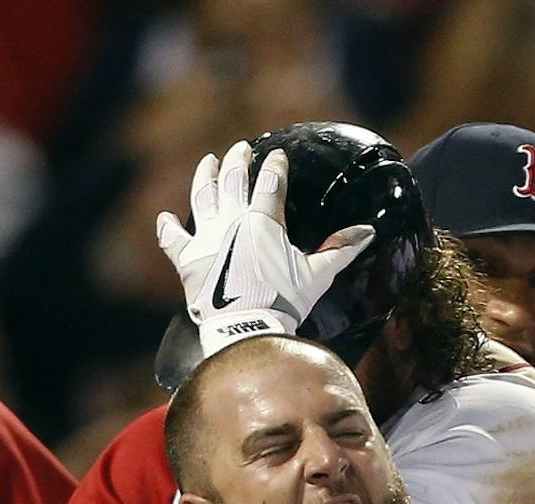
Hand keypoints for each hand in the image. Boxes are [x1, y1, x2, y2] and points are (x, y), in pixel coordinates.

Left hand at [157, 142, 373, 358]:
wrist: (246, 326)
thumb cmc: (285, 300)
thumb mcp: (318, 274)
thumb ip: (340, 250)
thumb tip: (368, 231)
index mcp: (263, 221)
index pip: (270, 183)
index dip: (276, 166)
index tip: (279, 155)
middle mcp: (231, 221)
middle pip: (233, 180)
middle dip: (238, 160)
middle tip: (241, 147)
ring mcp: (206, 237)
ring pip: (202, 197)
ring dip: (206, 177)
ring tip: (209, 162)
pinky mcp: (187, 258)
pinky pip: (173, 239)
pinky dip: (168, 227)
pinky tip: (166, 217)